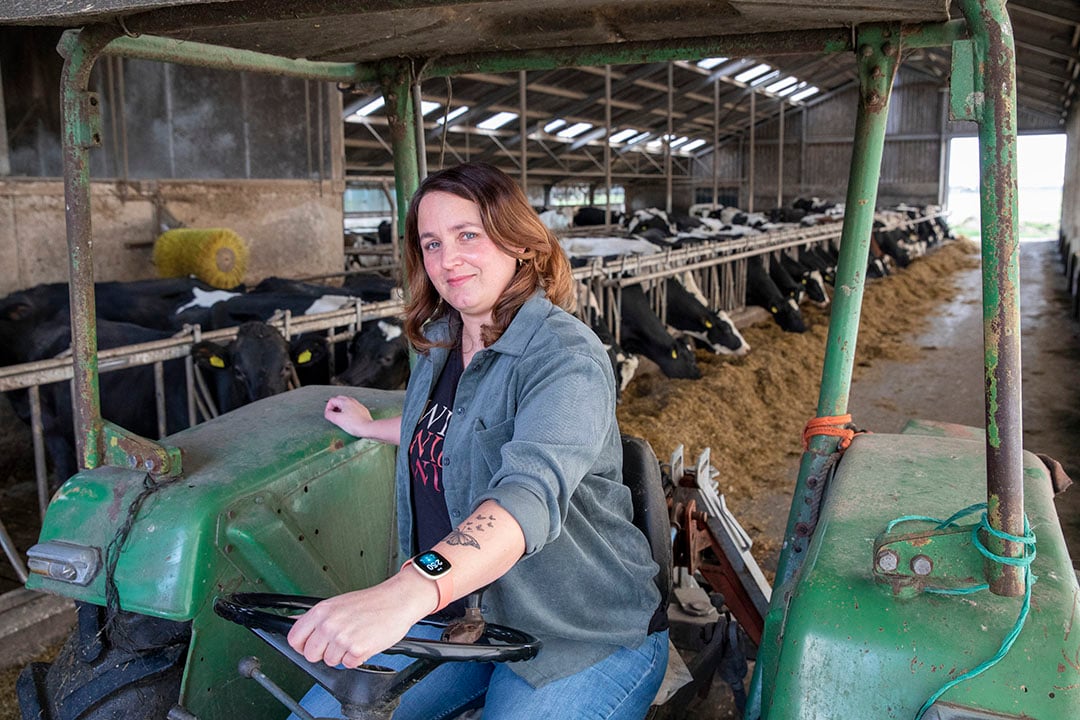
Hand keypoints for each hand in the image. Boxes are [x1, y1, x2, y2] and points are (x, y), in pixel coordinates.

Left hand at [287, 572, 436, 667]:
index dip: (302, 645)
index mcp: (321, 611)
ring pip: (330, 661)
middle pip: (310, 655)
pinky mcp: (357, 650)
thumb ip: (316, 617)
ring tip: (355, 638)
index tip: (309, 645)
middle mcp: (329, 625)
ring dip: (342, 655)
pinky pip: (349, 664)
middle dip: (323, 653)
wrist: (397, 600)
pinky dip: (357, 658)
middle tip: (337, 642)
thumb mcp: (338, 603)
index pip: (294, 638)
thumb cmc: (371, 602)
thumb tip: (296, 623)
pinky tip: (364, 642)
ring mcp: (342, 638)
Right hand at [324, 395, 373, 436]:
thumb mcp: (337, 420)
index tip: (328, 415)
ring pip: (346, 404)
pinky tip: (349, 420)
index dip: (328, 408)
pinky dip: (348, 412)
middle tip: (333, 415)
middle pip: (339, 400)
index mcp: (345, 401)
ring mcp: (358, 405)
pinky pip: (353, 409)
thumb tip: (327, 413)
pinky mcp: (362, 411)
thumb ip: (329, 415)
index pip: (332, 400)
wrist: (368, 428)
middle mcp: (352, 401)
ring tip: (340, 418)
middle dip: (334, 406)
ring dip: (341, 409)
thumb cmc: (355, 424)